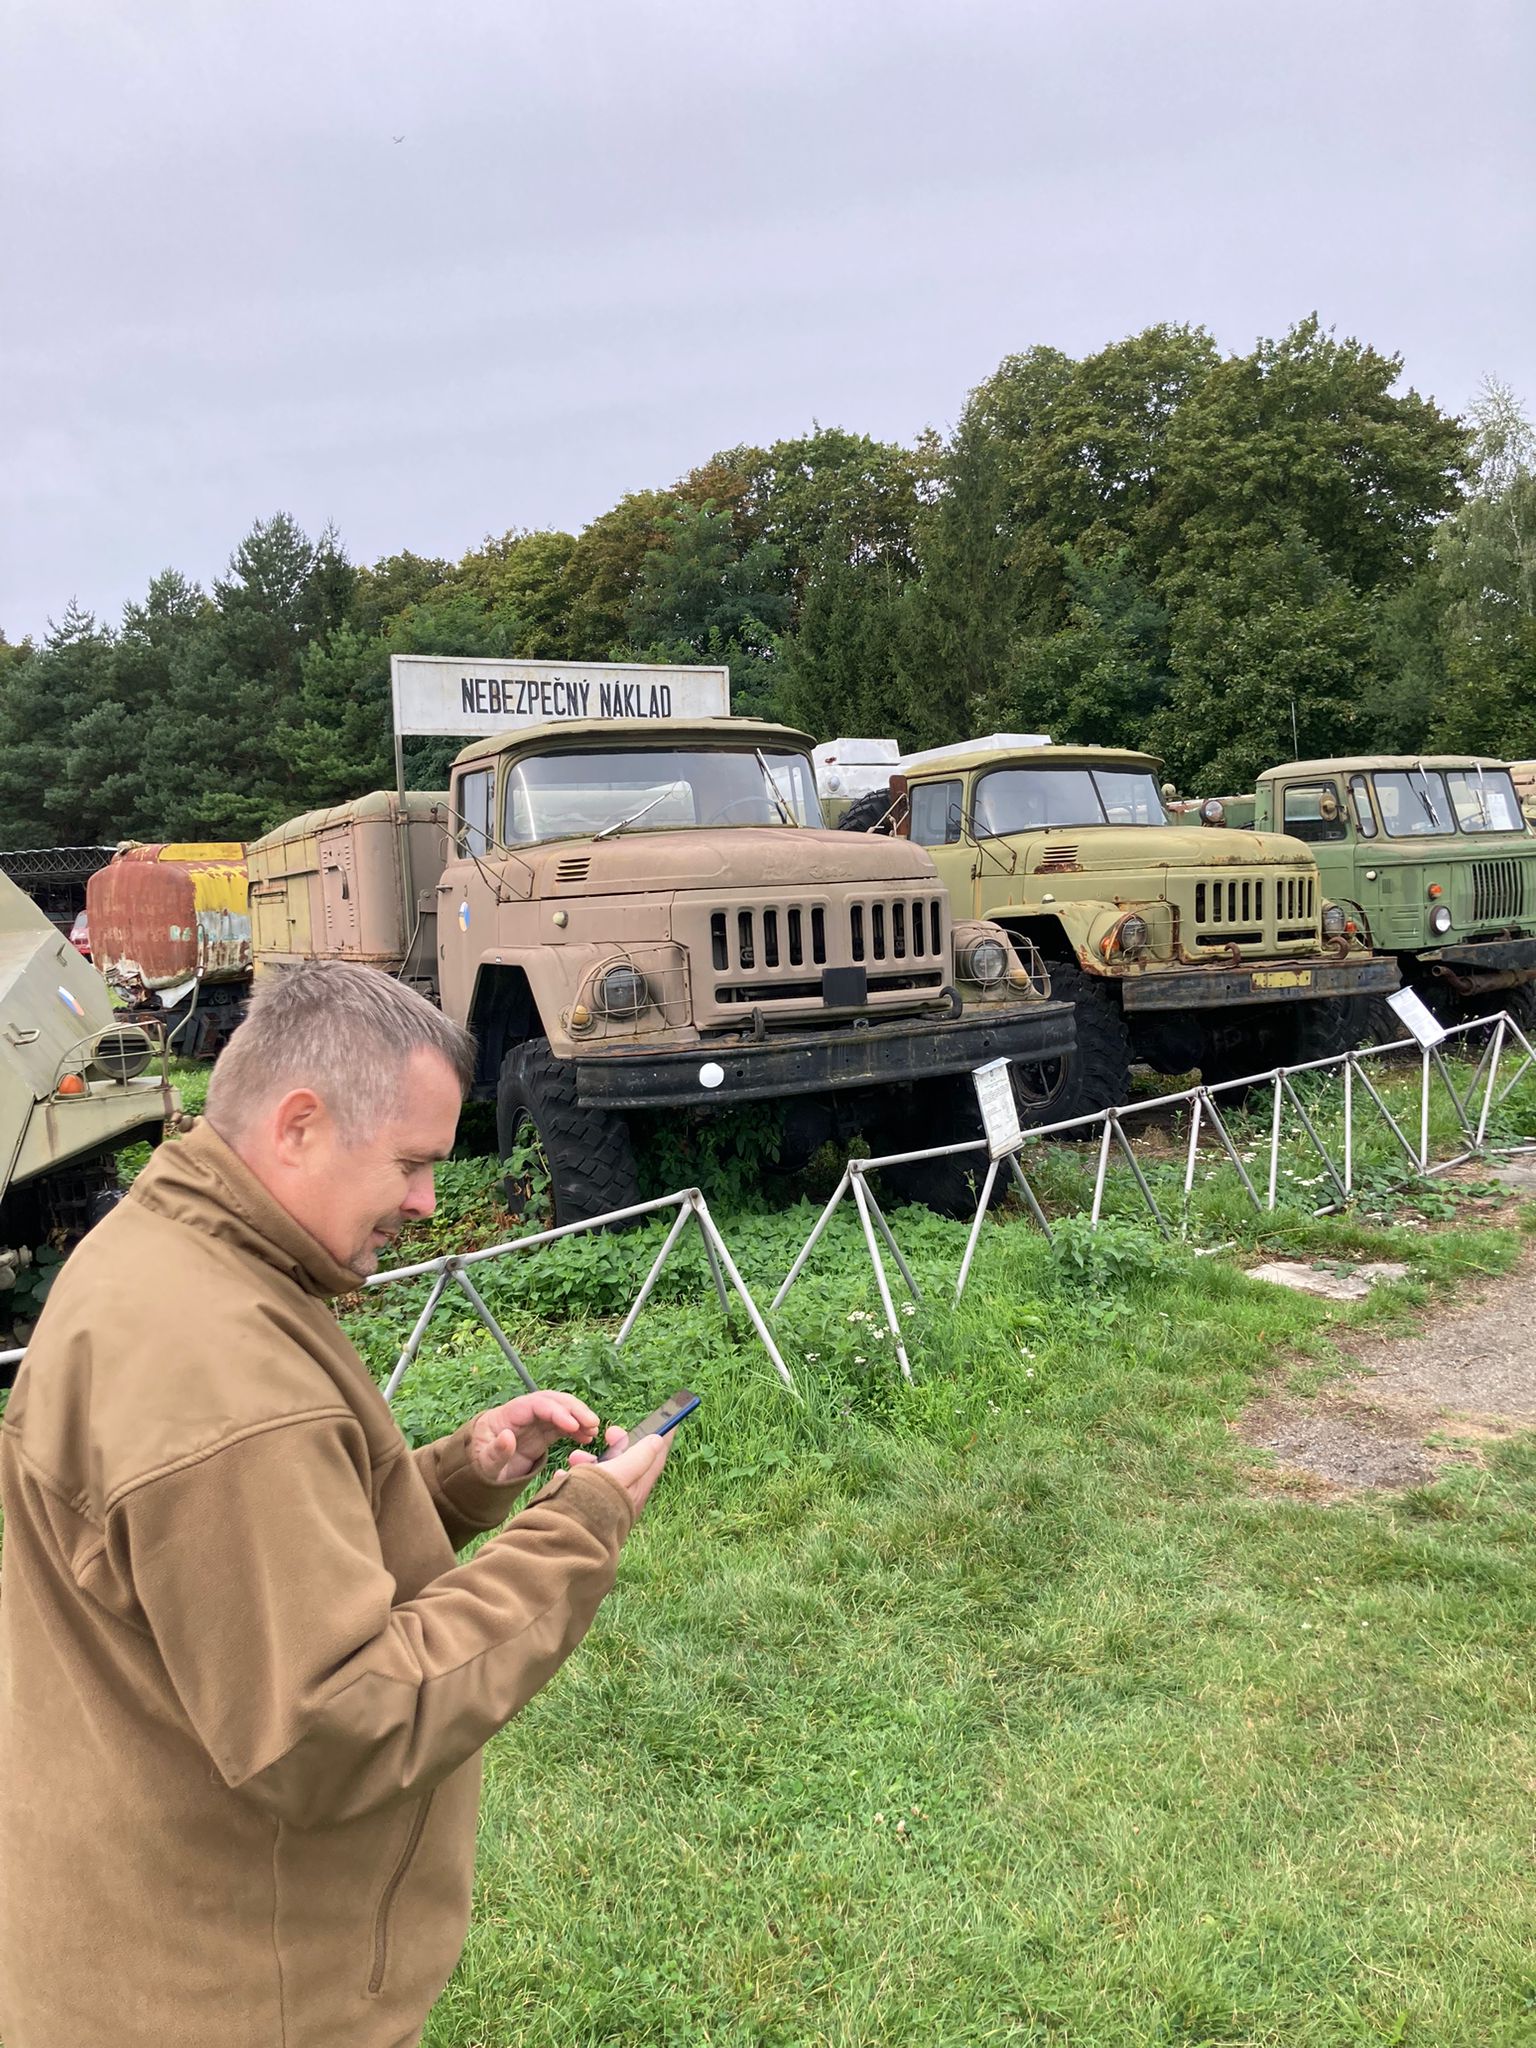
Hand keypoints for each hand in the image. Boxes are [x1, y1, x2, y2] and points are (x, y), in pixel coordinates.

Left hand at [467, 1390, 599, 1485]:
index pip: (534, 1404)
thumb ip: (495, 1453)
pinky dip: (576, 1429)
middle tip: (592, 1423)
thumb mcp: (481, 1466)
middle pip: (550, 1401)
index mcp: (504, 1416)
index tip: (573, 1425)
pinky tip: (588, 1437)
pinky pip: (561, 1427)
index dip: (556, 1411)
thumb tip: (508, 1436)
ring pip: (559, 1411)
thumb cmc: (475, 1470)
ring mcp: (531, 1424)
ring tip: (594, 1430)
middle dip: (573, 1409)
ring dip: (578, 1417)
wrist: (474, 1478)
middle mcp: (520, 1415)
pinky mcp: (539, 1436)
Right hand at [570, 1427, 669, 1516]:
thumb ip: (638, 1457)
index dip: (662, 1438)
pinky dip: (574, 1480)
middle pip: (629, 1463)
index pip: (656, 1458)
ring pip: (602, 1475)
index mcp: (638, 1487)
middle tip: (609, 1433)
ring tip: (574, 1457)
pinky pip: (583, 1489)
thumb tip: (657, 1441)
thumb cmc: (595, 1504)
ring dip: (590, 1461)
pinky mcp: (588, 1510)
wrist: (569, 1540)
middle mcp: (626, 1496)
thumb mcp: (619, 1474)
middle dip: (618, 1445)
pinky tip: (563, 1477)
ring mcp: (608, 1504)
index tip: (669, 1423)